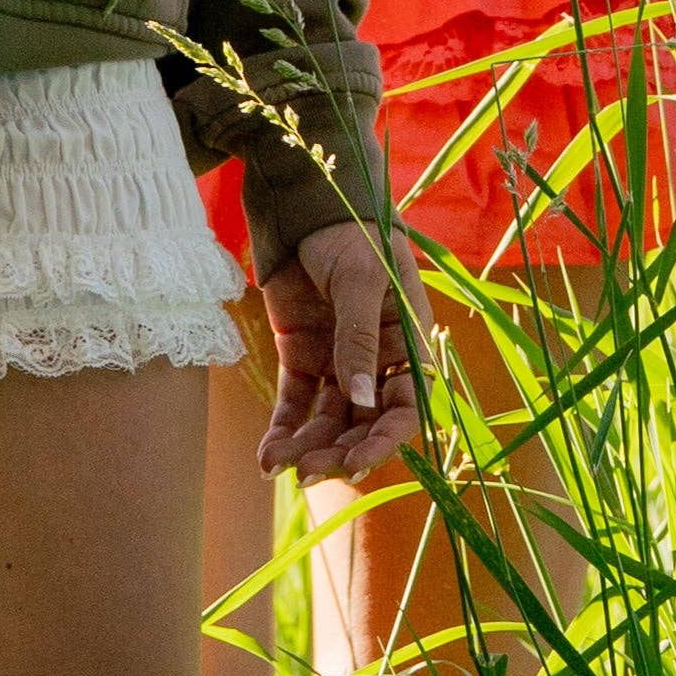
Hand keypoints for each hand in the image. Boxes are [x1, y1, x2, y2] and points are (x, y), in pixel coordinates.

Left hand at [256, 219, 428, 482]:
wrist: (304, 201)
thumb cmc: (351, 231)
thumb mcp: (360, 279)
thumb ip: (358, 340)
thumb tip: (362, 401)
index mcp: (408, 343)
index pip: (405, 406)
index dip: (384, 440)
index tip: (356, 464)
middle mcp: (377, 360)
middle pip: (362, 422)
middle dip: (338, 450)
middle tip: (308, 473)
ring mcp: (338, 360)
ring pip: (327, 420)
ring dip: (308, 447)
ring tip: (279, 466)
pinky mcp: (301, 356)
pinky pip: (296, 403)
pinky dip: (283, 430)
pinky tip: (268, 456)